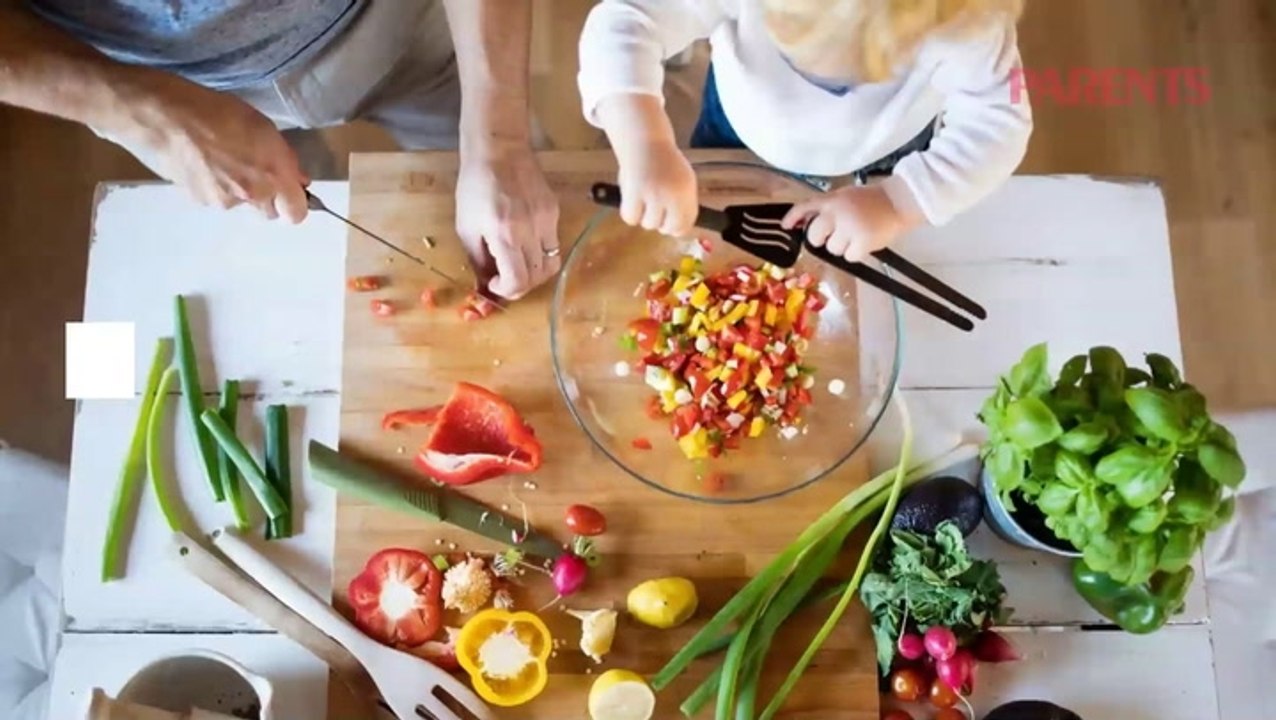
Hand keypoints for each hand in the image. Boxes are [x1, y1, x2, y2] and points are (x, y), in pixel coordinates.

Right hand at [112, 72, 308, 221]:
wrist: (160, 115)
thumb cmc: (213, 109)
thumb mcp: (260, 125)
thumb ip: (283, 158)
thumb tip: (299, 179)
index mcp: (273, 173)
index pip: (296, 213)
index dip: (294, 203)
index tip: (289, 190)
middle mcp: (252, 193)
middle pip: (269, 212)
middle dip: (266, 197)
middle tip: (252, 169)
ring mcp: (224, 201)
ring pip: (241, 204)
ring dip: (237, 189)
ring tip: (219, 158)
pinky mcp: (199, 201)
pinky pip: (216, 199)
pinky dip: (213, 186)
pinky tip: (201, 162)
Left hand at [454, 140, 560, 299]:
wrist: (499, 149)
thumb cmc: (474, 186)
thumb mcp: (466, 227)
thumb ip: (478, 261)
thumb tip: (485, 288)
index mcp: (505, 234)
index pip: (518, 281)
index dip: (507, 291)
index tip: (495, 284)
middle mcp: (531, 230)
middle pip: (537, 278)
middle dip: (520, 285)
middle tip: (505, 277)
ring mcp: (548, 220)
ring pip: (551, 265)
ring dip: (534, 274)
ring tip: (518, 265)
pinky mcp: (555, 211)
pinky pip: (554, 245)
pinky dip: (540, 253)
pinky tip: (525, 243)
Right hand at [615, 139, 697, 236]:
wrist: (644, 141)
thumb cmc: (664, 161)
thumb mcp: (683, 179)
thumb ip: (683, 202)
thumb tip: (680, 230)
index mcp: (687, 191)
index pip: (686, 223)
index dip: (678, 229)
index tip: (671, 228)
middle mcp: (672, 194)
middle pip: (668, 228)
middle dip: (661, 225)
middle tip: (655, 213)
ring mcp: (653, 194)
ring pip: (649, 224)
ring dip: (644, 216)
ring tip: (643, 199)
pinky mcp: (634, 193)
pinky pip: (631, 218)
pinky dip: (630, 213)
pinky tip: (631, 200)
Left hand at [782, 185, 913, 261]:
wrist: (898, 203)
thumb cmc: (871, 200)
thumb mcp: (845, 196)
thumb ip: (826, 208)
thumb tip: (804, 223)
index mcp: (832, 200)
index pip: (805, 206)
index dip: (792, 217)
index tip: (786, 226)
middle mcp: (837, 214)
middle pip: (814, 236)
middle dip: (822, 239)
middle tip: (837, 235)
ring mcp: (849, 228)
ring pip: (832, 249)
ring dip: (842, 247)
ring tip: (856, 236)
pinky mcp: (862, 242)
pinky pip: (848, 257)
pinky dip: (855, 253)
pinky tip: (864, 243)